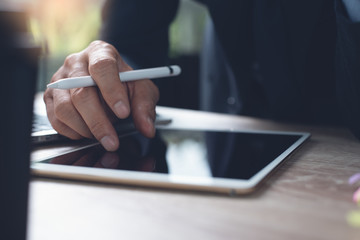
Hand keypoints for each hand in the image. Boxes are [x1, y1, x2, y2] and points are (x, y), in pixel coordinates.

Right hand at [44, 40, 158, 150]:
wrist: (109, 82)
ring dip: (85, 129)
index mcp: (101, 53)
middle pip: (81, 93)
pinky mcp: (50, 97)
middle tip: (112, 140)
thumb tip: (147, 128)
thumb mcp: (141, 90)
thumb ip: (145, 106)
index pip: (102, 68)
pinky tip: (88, 132)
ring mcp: (59, 80)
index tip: (124, 112)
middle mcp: (76, 63)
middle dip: (98, 122)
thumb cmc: (124, 83)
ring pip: (65, 108)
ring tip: (102, 135)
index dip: (112, 91)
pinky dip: (73, 132)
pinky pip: (56, 120)